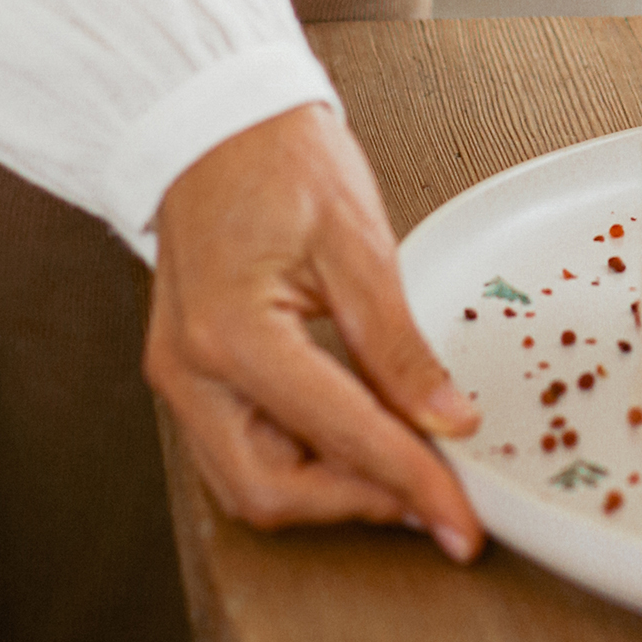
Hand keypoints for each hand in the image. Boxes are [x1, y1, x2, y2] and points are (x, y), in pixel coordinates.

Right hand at [147, 103, 484, 558]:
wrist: (218, 122)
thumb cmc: (279, 158)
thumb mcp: (357, 242)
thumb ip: (399, 344)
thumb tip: (447, 418)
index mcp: (231, 334)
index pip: (337, 434)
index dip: (409, 482)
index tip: (460, 519)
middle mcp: (190, 371)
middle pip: (270, 490)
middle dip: (360, 505)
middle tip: (437, 502)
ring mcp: (181, 378)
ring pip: (249, 483)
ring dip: (330, 492)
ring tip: (406, 473)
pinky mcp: (191, 374)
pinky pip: (241, 448)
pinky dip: (302, 462)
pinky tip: (358, 445)